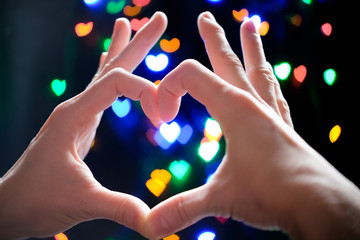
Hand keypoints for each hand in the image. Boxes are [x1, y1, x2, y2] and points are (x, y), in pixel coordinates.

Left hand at [0, 12, 166, 238]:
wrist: (9, 208)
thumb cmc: (36, 201)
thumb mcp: (82, 202)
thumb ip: (120, 207)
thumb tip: (154, 222)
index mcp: (75, 115)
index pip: (117, 84)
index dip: (145, 91)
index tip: (164, 116)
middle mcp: (75, 107)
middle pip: (112, 67)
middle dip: (137, 43)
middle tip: (157, 18)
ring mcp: (77, 115)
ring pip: (105, 75)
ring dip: (122, 51)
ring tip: (131, 26)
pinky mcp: (79, 126)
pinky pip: (99, 92)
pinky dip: (110, 74)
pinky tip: (112, 66)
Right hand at [145, 12, 359, 239]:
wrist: (317, 200)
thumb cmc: (271, 192)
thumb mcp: (220, 197)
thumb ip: (182, 209)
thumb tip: (148, 228)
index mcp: (234, 107)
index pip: (190, 77)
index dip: (168, 90)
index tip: (162, 118)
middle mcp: (254, 102)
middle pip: (227, 61)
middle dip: (214, 39)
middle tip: (206, 18)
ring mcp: (271, 112)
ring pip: (256, 70)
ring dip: (249, 48)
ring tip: (251, 26)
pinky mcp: (283, 125)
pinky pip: (273, 92)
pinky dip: (267, 79)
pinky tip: (269, 75)